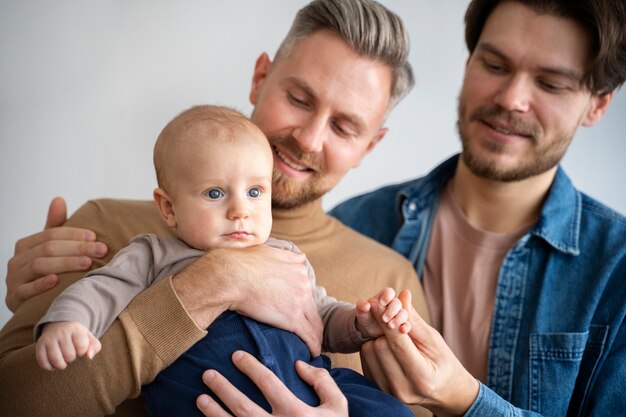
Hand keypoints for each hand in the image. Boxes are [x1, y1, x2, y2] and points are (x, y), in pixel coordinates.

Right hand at [6, 197, 107, 310]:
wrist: (31, 304)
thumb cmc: (47, 271)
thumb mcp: (50, 248)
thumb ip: (55, 226)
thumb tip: (58, 199)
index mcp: (25, 245)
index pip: (51, 235)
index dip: (74, 234)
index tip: (95, 237)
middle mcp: (16, 261)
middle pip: (48, 249)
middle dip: (77, 248)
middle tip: (100, 250)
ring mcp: (13, 280)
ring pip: (39, 266)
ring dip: (65, 264)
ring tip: (87, 264)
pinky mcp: (13, 299)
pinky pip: (25, 290)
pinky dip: (41, 284)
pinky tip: (57, 281)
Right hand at [35, 321, 101, 370]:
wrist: (59, 326)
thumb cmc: (77, 337)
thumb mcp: (89, 338)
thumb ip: (94, 347)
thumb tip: (89, 357)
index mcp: (75, 328)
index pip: (82, 347)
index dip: (82, 352)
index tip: (79, 349)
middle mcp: (61, 331)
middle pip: (69, 355)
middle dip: (72, 359)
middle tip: (70, 355)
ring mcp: (49, 338)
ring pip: (56, 359)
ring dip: (61, 365)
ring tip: (64, 361)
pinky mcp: (39, 345)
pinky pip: (43, 362)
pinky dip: (49, 367)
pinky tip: (54, 364)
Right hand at [173, 244, 322, 355]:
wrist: (230, 276)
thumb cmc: (240, 263)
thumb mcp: (265, 250)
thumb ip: (281, 255)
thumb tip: (289, 256)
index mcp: (297, 267)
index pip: (305, 289)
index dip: (302, 302)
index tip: (299, 311)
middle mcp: (303, 282)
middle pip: (312, 306)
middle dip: (310, 319)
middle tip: (307, 332)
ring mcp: (300, 300)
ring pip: (315, 322)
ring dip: (315, 335)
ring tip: (312, 346)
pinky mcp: (293, 318)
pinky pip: (310, 336)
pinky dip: (314, 346)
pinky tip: (312, 353)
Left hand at [196, 351, 347, 416]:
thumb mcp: (337, 408)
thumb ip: (323, 382)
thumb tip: (299, 364)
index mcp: (296, 413)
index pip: (267, 382)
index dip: (250, 366)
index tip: (236, 356)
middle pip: (242, 406)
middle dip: (222, 388)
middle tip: (207, 374)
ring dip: (214, 413)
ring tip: (200, 398)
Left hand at [355, 287, 409, 338]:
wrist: (368, 329)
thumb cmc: (365, 316)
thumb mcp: (362, 312)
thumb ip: (361, 307)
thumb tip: (365, 305)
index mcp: (384, 296)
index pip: (389, 292)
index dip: (387, 296)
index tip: (382, 302)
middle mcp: (393, 304)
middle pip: (397, 303)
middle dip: (392, 310)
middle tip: (384, 319)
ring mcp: (399, 314)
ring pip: (403, 313)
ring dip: (398, 319)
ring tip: (390, 326)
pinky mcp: (402, 324)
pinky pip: (407, 324)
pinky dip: (406, 327)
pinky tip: (403, 331)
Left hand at [360, 290, 478, 416]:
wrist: (446, 393)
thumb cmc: (443, 363)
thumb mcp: (434, 341)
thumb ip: (415, 320)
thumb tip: (402, 296)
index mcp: (422, 377)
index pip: (397, 344)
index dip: (385, 320)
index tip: (376, 302)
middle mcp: (403, 389)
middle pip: (379, 347)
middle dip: (383, 329)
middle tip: (391, 321)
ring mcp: (388, 392)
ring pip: (368, 352)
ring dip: (376, 338)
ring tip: (392, 338)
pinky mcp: (378, 391)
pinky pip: (365, 361)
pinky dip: (373, 349)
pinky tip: (386, 349)